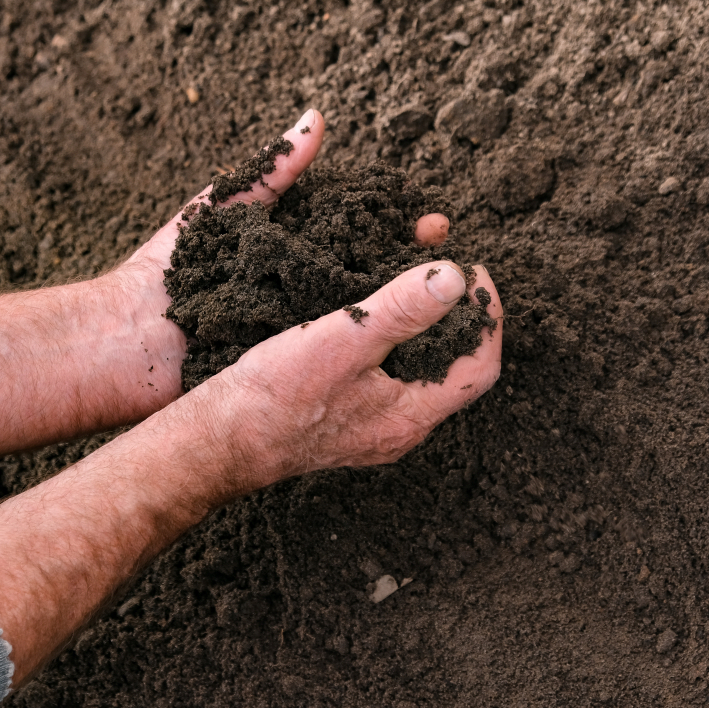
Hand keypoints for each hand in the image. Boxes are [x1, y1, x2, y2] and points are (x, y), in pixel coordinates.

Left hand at [100, 107, 451, 405]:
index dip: (394, 229)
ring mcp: (290, 337)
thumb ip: (272, 170)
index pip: (356, 236)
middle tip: (456, 266)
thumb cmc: (165, 270)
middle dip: (410, 272)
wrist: (123, 337)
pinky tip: (405, 353)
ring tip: (447, 310)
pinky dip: (362, 358)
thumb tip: (318, 118)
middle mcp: (295, 296)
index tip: (434, 222)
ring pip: (355, 324)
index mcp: (287, 256)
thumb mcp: (223, 209)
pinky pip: (325, 364)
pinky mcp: (280, 371)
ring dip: (400, 315)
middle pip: (367, 280)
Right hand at [186, 259, 501, 491]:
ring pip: (422, 374)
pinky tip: (374, 316)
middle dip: (461, 319)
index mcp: (410, 416)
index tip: (473, 270)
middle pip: (456, 372)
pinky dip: (396, 343)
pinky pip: (391, 379)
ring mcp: (373, 429)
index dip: (488, 317)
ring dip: (427, 329)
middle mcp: (400, 430)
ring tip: (417, 285)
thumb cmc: (277, 393)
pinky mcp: (346, 421)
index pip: (481, 367)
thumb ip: (401, 308)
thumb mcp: (344, 338)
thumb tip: (455, 279)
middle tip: (451, 273)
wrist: (220, 437)